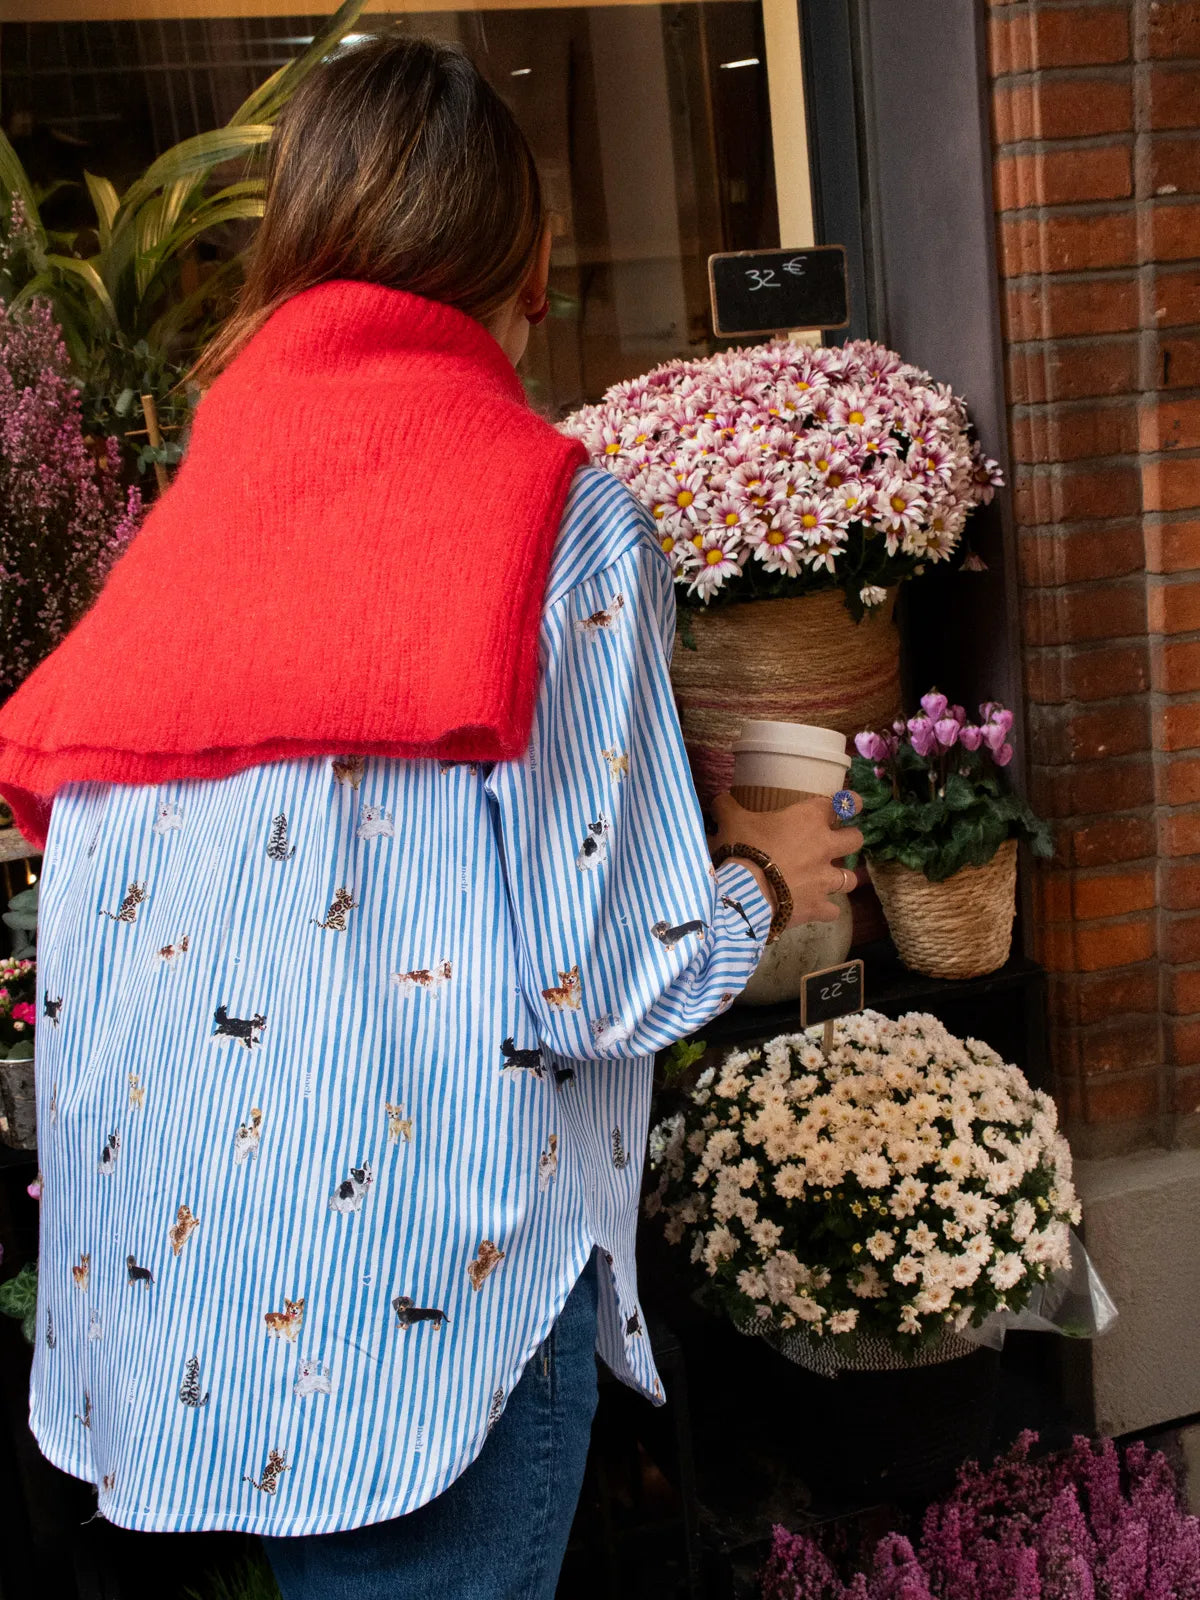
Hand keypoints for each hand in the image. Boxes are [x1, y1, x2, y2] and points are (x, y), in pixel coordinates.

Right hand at [708, 791, 863, 927]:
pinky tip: (816, 909)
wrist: (743, 894)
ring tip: (830, 880)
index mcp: (809, 819)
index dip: (851, 802)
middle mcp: (824, 848)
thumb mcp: (731, 820)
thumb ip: (728, 806)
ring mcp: (824, 880)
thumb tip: (721, 798)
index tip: (853, 804)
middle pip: (855, 840)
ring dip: (842, 878)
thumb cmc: (743, 849)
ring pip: (850, 878)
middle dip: (849, 839)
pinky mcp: (817, 907)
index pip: (841, 804)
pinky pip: (833, 910)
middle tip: (837, 843)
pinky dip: (826, 909)